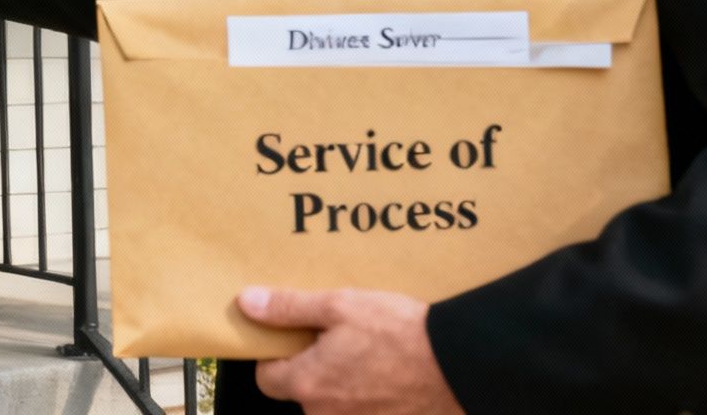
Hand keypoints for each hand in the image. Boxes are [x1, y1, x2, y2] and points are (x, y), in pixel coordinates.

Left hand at [238, 287, 461, 414]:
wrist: (459, 364)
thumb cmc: (399, 333)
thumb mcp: (339, 306)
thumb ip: (289, 308)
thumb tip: (247, 303)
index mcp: (308, 384)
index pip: (267, 378)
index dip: (277, 356)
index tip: (296, 339)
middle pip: (302, 393)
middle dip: (315, 370)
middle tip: (341, 341)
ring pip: (334, 406)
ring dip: (345, 386)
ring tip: (371, 357)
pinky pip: (364, 413)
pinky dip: (370, 399)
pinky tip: (389, 378)